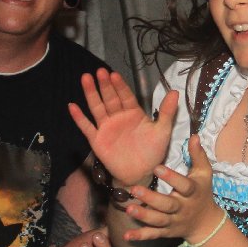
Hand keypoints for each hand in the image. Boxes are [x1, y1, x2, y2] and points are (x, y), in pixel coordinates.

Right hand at [67, 68, 177, 187]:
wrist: (141, 174)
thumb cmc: (152, 152)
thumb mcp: (162, 131)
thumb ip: (167, 112)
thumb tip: (175, 92)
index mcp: (133, 113)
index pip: (125, 96)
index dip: (120, 86)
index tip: (114, 74)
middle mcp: (118, 117)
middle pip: (110, 98)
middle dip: (105, 85)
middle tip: (99, 72)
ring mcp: (106, 128)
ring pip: (97, 108)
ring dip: (91, 94)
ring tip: (85, 78)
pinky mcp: (97, 140)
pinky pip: (86, 127)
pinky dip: (79, 118)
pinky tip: (72, 106)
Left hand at [116, 133, 223, 245]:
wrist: (206, 223)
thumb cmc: (202, 192)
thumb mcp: (204, 174)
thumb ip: (198, 156)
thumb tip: (194, 136)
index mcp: (193, 192)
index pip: (184, 185)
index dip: (171, 178)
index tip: (157, 168)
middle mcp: (183, 208)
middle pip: (168, 205)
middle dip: (151, 199)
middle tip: (134, 189)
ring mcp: (174, 222)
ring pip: (159, 220)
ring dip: (144, 216)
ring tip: (129, 209)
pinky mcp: (166, 232)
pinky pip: (153, 235)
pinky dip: (140, 236)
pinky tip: (127, 235)